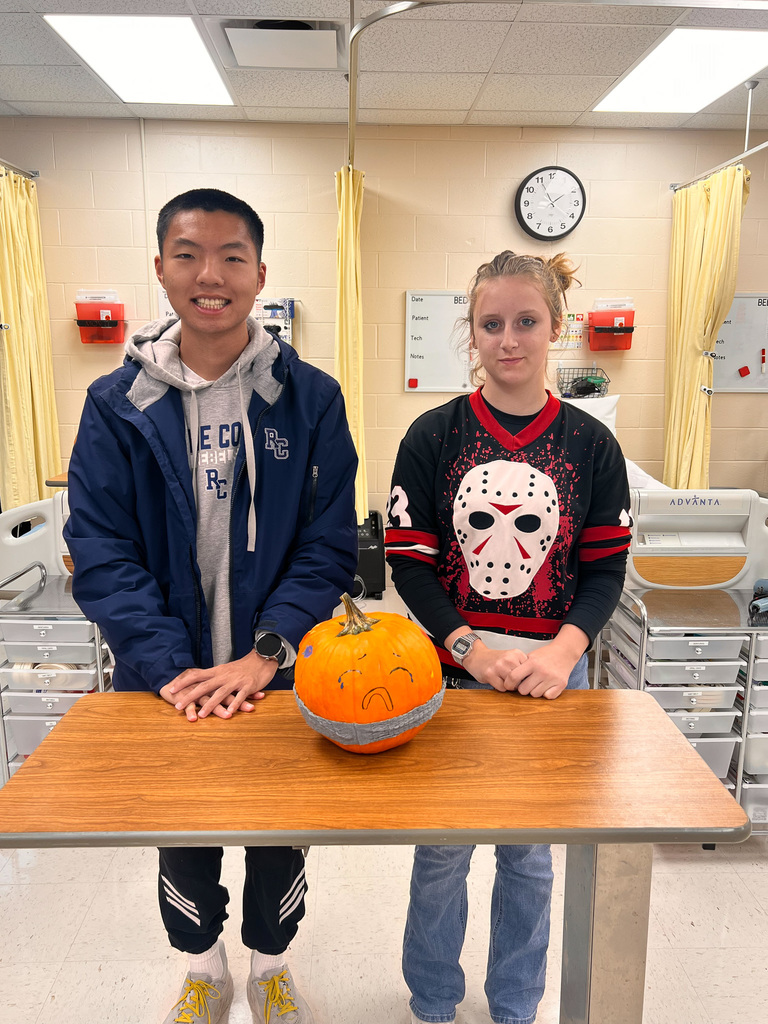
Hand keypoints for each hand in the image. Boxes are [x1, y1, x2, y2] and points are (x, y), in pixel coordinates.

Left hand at [159, 650, 275, 721]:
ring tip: (201, 715)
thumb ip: (214, 677)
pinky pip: (240, 696)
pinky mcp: (248, 686)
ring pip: (221, 693)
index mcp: (217, 671)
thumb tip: (200, 685)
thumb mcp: (226, 669)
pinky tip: (229, 712)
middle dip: (190, 697)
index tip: (171, 689)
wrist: (262, 658)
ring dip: (210, 704)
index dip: (183, 682)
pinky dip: (234, 704)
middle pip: (204, 686)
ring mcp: (236, 681)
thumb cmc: (243, 667)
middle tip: (178, 706)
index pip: (196, 675)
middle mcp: (224, 675)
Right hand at [461, 641, 527, 691]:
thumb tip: (533, 683)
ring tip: (503, 679)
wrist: (477, 656)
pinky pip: (502, 688)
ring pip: (512, 685)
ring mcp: (499, 666)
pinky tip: (496, 680)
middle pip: (521, 680)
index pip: (529, 672)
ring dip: (509, 686)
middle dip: (517, 683)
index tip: (520, 677)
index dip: (525, 678)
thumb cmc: (496, 660)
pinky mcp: (490, 674)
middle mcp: (508, 658)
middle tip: (510, 680)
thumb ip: (522, 666)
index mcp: (516, 654)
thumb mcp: (511, 658)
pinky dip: (500, 687)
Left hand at [504, 625, 588, 699]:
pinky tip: (546, 686)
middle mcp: (542, 671)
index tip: (509, 685)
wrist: (565, 652)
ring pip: (535, 694)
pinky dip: (545, 693)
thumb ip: (521, 667)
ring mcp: (552, 678)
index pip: (513, 676)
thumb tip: (508, 681)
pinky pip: (547, 696)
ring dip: (534, 691)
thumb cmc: (545, 655)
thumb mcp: (531, 656)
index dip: (508, 683)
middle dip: (522, 688)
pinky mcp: (561, 684)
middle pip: (523, 690)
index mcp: (533, 663)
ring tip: (537, 683)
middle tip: (526, 683)